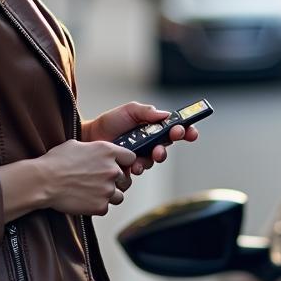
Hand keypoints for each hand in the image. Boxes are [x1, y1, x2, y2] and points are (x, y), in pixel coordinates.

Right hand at [37, 139, 136, 215]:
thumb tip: (99, 152)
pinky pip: (105, 207)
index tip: (117, 167)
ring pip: (119, 196)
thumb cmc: (56, 161)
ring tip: (92, 193)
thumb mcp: (77, 145)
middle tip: (99, 182)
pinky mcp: (101, 206)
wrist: (43, 181)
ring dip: (108, 195)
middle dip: (116, 181)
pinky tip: (84, 200)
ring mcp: (107, 189)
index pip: (131, 157)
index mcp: (108, 151)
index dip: (124, 163)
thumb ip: (94, 149)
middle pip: (126, 179)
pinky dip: (97, 206)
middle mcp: (112, 170)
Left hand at [82, 101, 198, 174]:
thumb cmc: (109, 123)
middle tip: (166, 143)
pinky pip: (142, 169)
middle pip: (168, 145)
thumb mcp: (129, 111)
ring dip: (154, 157)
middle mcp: (150, 141)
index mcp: (153, 127)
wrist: (90, 138)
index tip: (190, 132)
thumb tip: (165, 115)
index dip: (185, 131)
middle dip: (169, 144)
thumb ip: (146, 111)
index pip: (174, 128)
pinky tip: (132, 165)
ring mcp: (141, 155)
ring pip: (156, 159)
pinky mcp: (132, 167)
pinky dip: (139, 166)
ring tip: (147, 155)